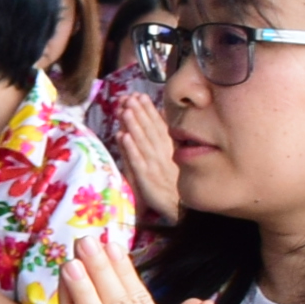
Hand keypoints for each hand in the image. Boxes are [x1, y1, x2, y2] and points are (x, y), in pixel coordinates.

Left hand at [106, 89, 182, 229]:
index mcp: (168, 149)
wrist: (181, 208)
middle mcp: (161, 154)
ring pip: (142, 142)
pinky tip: (123, 136)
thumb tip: (161, 119)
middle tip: (129, 96)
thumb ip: (166, 140)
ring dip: (133, 125)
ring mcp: (153, 166)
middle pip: (149, 130)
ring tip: (124, 110)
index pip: (157, 125)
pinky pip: (137, 162)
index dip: (148, 110)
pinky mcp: (146, 179)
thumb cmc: (176, 183)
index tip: (139, 95)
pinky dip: (130, 148)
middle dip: (139, 112)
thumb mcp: (174, 158)